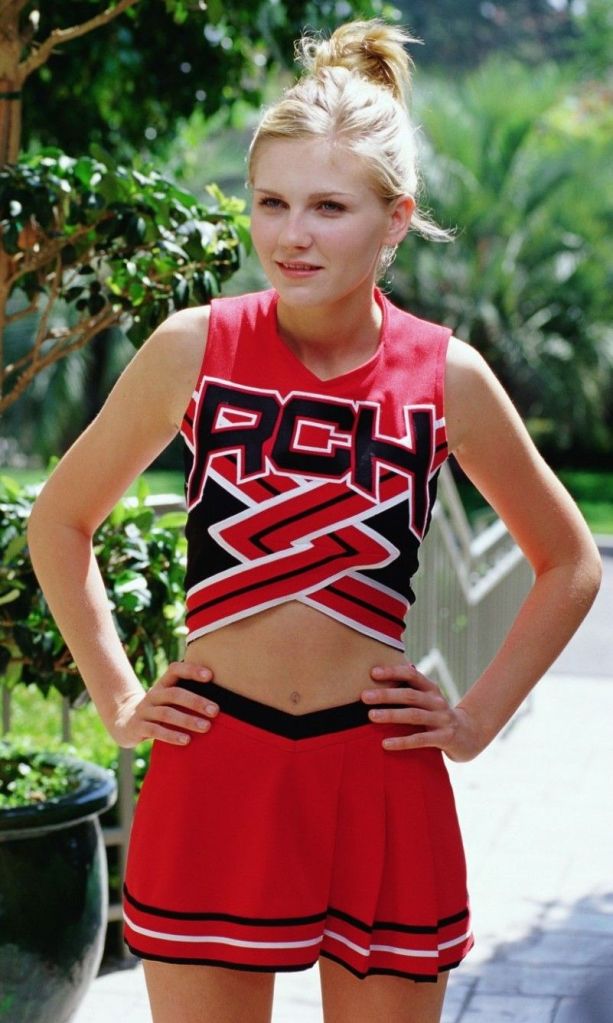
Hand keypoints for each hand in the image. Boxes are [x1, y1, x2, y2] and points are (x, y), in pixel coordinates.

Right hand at [111, 662, 218, 747]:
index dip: (192, 670)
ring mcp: (144, 710)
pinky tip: (186, 740)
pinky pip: (155, 730)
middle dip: (196, 702)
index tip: (210, 676)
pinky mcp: (138, 727)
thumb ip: (188, 694)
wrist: (125, 721)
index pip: (176, 670)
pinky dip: (171, 735)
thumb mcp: (169, 698)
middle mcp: (153, 694)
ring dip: (187, 720)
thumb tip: (225, 699)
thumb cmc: (159, 709)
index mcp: (163, 683)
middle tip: (215, 711)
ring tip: (206, 727)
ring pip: (166, 713)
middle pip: (174, 694)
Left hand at [361, 662, 481, 761]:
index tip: (373, 673)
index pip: (411, 674)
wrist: (470, 735)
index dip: (393, 672)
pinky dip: (402, 741)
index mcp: (430, 688)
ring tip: (371, 716)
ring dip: (391, 715)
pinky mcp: (445, 738)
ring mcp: (442, 719)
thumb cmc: (437, 715)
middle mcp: (437, 701)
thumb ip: (408, 690)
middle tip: (363, 696)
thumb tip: (374, 677)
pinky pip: (420, 739)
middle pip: (409, 695)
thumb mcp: (427, 700)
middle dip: (386, 694)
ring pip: (414, 715)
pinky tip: (385, 743)